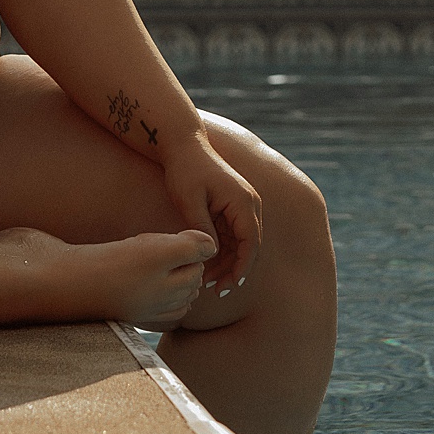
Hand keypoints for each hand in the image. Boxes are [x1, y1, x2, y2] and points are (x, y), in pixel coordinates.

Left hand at [160, 129, 261, 293]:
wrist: (182, 144)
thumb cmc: (184, 169)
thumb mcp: (189, 200)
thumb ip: (202, 227)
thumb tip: (211, 253)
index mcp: (243, 202)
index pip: (250, 243)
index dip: (241, 267)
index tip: (227, 286)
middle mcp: (249, 204)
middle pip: (249, 246)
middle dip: (234, 270)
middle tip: (215, 289)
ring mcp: (242, 204)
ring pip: (240, 243)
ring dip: (227, 262)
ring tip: (207, 280)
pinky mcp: (231, 206)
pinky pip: (232, 234)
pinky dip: (222, 250)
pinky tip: (206, 263)